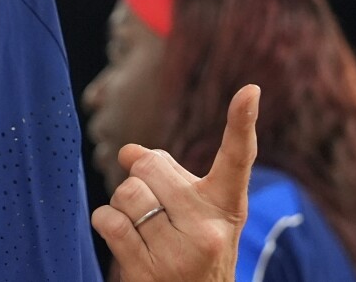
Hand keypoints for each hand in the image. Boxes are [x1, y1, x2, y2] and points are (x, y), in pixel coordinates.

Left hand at [91, 84, 259, 281]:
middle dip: (140, 178)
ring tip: (141, 226)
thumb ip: (165, 176)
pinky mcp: (149, 272)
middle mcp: (209, 228)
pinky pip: (109, 221)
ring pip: (127, 194)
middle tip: (155, 207)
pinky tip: (124, 238)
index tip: (249, 91)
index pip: (237, 159)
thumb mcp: (191, 211)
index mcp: (226, 206)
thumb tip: (127, 151)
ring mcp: (181, 253)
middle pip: (150, 166)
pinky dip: (106, 222)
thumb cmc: (189, 249)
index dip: (242, 123)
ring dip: (122, 204)